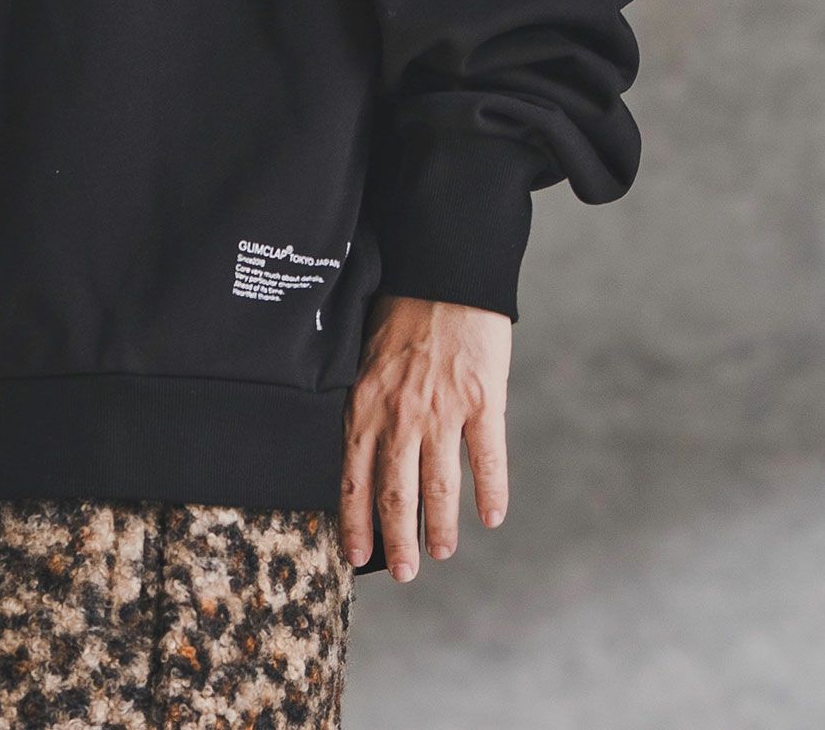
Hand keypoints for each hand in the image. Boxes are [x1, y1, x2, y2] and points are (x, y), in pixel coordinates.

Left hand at [339, 292, 511, 580]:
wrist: (444, 272)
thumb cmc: (401, 310)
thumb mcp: (364, 357)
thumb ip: (365, 403)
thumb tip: (360, 446)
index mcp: (365, 403)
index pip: (353, 477)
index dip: (355, 520)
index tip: (356, 555)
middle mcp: (400, 415)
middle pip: (396, 494)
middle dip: (397, 540)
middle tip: (403, 573)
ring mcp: (442, 411)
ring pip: (440, 487)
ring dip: (440, 528)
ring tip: (440, 554)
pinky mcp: (481, 402)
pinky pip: (487, 460)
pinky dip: (491, 493)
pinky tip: (493, 517)